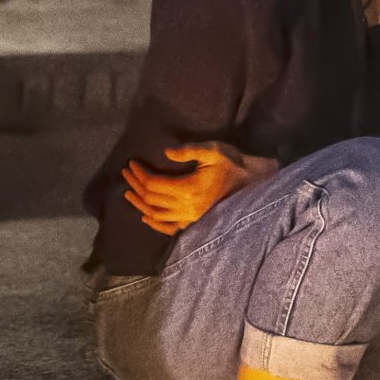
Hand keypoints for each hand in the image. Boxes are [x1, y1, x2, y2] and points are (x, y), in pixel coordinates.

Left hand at [123, 142, 274, 235]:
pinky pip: (170, 229)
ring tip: (128, 192)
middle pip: (151, 199)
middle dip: (135, 185)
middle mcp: (188, 208)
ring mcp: (191, 219)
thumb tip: (166, 152)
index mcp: (189, 189)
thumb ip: (189, 151)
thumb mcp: (213, 151)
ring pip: (156, 215)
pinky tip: (145, 217)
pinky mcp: (195, 223)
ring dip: (139, 204)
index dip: (139, 174)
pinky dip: (155, 224)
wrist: (253, 183)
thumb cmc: (233, 164)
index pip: (154, 184)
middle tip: (126, 173)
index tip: (131, 164)